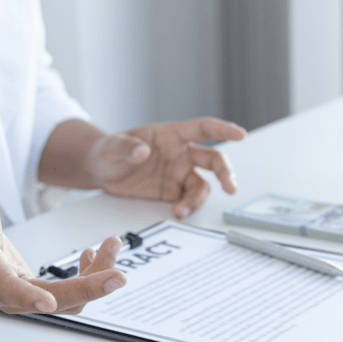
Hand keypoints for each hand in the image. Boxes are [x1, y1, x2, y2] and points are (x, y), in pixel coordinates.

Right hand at [0, 189, 127, 313]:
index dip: (29, 296)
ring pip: (67, 299)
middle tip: (120, 276)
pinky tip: (93, 253)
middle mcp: (5, 291)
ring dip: (96, 277)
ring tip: (112, 244)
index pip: (7, 288)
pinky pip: (68, 292)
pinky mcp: (36, 290)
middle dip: (89, 290)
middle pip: (52, 301)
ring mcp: (22, 294)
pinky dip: (88, 274)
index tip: (49, 302)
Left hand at [87, 117, 245, 217]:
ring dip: (198, 199)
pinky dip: (187, 208)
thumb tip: (143, 152)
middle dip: (225, 172)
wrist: (102, 171)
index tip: (240, 135)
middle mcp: (181, 154)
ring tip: (182, 210)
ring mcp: (178, 174)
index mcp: (171, 135)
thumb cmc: (109, 151)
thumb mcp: (113, 146)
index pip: (203, 128)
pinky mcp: (173, 192)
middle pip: (213, 159)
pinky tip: (178, 213)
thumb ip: (127, 147)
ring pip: (202, 185)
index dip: (223, 129)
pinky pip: (189, 200)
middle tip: (230, 187)